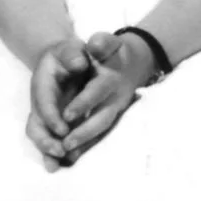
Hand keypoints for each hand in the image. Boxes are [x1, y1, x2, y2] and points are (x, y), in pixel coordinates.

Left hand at [26, 32, 146, 167]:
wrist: (135, 62)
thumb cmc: (114, 51)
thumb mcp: (108, 42)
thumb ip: (102, 42)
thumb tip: (94, 44)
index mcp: (112, 78)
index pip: (98, 91)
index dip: (83, 103)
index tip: (67, 115)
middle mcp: (116, 98)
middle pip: (102, 119)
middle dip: (84, 132)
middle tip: (65, 144)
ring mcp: (115, 111)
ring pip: (101, 131)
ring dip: (85, 144)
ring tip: (66, 156)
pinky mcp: (111, 118)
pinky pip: (99, 135)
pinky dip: (87, 146)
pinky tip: (71, 158)